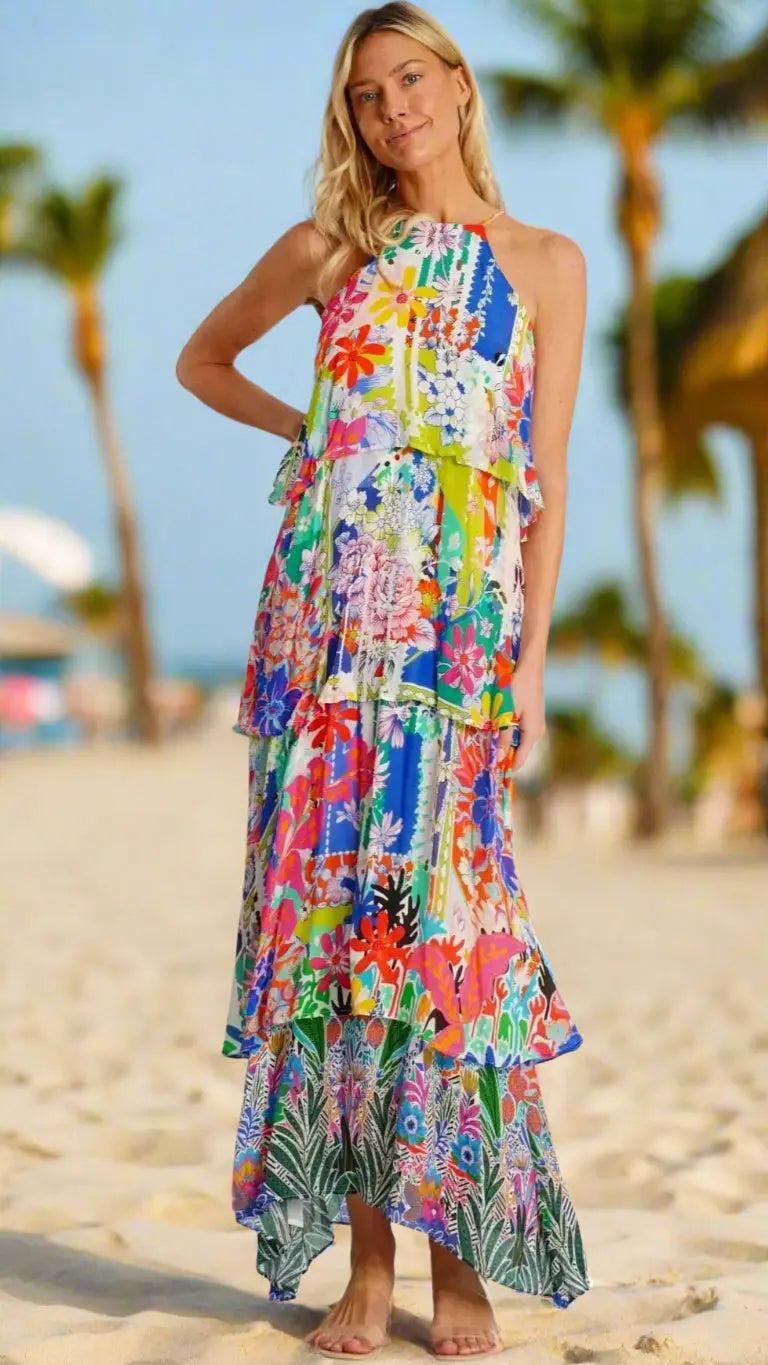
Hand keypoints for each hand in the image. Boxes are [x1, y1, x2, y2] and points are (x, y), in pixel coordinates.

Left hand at [495, 657, 545, 775]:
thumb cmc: (518, 688)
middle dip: (503, 756)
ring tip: (488, 747)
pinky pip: (520, 732)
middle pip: (519, 752)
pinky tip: (497, 731)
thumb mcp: (507, 713)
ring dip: (505, 744)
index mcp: (533, 734)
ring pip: (519, 742)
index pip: (519, 760)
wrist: (530, 667)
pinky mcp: (532, 717)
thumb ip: (504, 735)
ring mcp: (536, 724)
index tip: (491, 773)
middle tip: (485, 760)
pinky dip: (509, 734)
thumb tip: (498, 757)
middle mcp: (537, 732)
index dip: (506, 768)